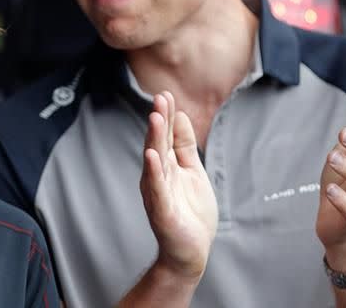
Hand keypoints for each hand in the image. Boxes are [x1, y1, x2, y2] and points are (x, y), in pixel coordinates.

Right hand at [140, 92, 217, 280]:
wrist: (191, 251)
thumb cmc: (191, 213)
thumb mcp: (193, 172)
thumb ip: (185, 146)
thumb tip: (180, 116)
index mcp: (166, 166)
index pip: (165, 136)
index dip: (167, 115)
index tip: (166, 94)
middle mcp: (158, 176)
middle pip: (158, 143)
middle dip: (159, 120)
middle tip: (159, 97)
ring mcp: (158, 192)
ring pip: (155, 161)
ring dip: (154, 139)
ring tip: (155, 118)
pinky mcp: (162, 210)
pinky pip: (157, 188)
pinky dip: (153, 171)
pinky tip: (152, 155)